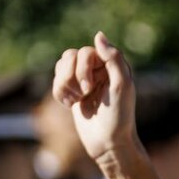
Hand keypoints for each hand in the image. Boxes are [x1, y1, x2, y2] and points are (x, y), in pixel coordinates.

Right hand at [52, 32, 139, 169]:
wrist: (108, 143)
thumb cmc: (119, 116)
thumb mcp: (122, 86)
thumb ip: (113, 58)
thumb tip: (98, 34)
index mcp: (111, 65)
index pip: (86, 51)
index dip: (83, 68)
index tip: (89, 87)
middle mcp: (97, 69)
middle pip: (70, 56)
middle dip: (72, 77)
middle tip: (84, 94)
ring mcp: (83, 80)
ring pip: (61, 66)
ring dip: (64, 85)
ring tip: (76, 100)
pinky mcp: (73, 91)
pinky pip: (56, 81)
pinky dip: (59, 93)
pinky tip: (69, 105)